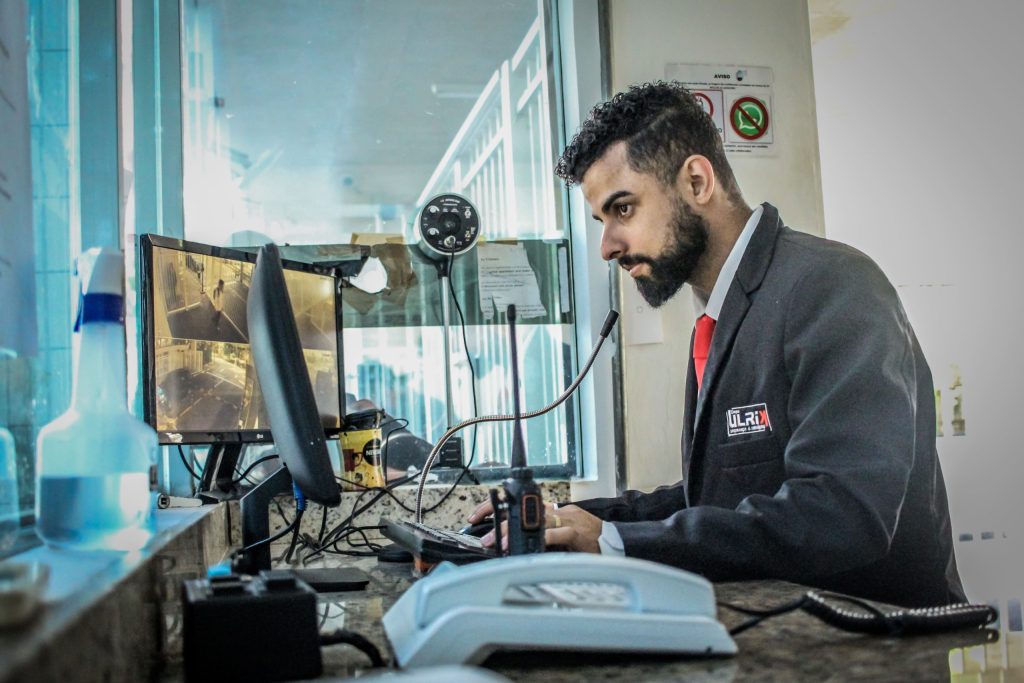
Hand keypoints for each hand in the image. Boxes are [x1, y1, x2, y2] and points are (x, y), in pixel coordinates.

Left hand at [471, 502, 601, 553]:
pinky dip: (538, 540)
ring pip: (534, 521)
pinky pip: (554, 534)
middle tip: (483, 536)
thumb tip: (516, 545)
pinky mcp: (576, 532)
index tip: (477, 516)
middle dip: (500, 521)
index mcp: (553, 510)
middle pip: (523, 511)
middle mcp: (558, 511)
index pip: (520, 504)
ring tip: (496, 543)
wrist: (616, 544)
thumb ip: (542, 536)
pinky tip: (526, 547)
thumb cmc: (589, 542)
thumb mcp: (561, 536)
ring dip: (512, 532)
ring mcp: (567, 519)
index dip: (498, 507)